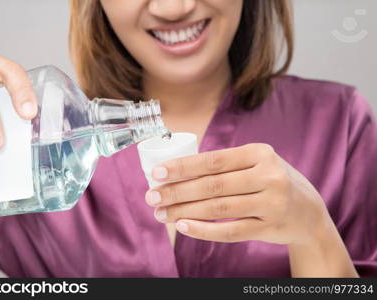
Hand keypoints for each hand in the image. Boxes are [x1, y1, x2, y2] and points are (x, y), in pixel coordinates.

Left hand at [145, 143, 330, 245]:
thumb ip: (225, 165)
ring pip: (219, 208)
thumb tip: (177, 171)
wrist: (308, 210)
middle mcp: (268, 175)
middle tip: (152, 196)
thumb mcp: (257, 163)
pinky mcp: (270, 227)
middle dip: (177, 191)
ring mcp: (271, 203)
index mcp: (260, 153)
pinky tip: (184, 227)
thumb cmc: (271, 181)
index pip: (214, 160)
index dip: (183, 167)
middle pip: (213, 185)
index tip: (157, 173)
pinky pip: (231, 231)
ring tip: (161, 213)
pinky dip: (205, 230)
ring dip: (185, 211)